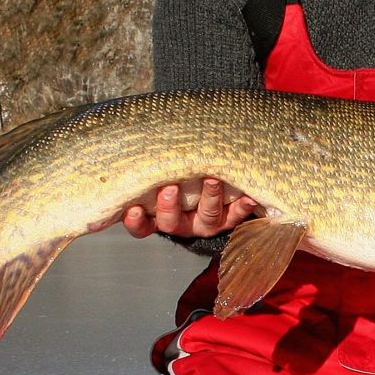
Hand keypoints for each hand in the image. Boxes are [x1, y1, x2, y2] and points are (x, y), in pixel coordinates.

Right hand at [122, 179, 257, 238]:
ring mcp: (205, 222)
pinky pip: (236, 216)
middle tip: (170, 188)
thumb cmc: (172, 171)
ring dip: (209, 198)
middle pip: (172, 222)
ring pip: (206, 217)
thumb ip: (145, 166)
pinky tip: (248, 198)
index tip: (133, 210)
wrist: (205, 178)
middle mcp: (182, 223)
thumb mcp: (156, 172)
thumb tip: (126, 149)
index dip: (136, 221)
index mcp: (157, 216)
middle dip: (170, 206)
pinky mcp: (228, 219)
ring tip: (212, 180)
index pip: (141, 225)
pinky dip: (242, 207)